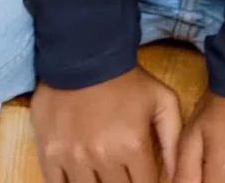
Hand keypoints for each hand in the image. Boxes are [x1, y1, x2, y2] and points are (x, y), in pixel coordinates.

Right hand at [30, 65, 183, 182]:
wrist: (84, 54)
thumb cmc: (126, 79)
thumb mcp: (162, 100)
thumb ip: (173, 140)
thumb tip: (175, 176)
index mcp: (133, 145)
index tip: (142, 176)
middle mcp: (103, 156)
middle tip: (123, 171)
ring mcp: (73, 157)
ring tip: (105, 173)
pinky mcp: (50, 154)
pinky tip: (80, 177)